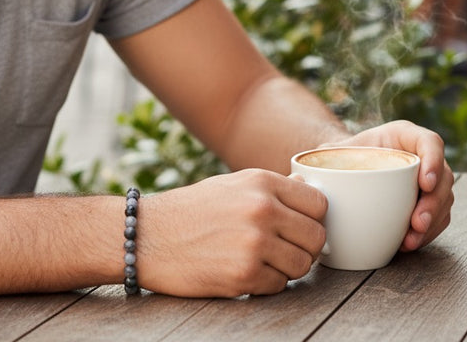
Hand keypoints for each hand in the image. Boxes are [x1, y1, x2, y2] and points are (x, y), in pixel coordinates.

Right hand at [137, 169, 327, 297]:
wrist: (147, 235)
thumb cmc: (190, 210)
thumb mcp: (231, 185)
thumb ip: (271, 188)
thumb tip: (307, 186)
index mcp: (260, 181)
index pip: (318, 202)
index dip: (311, 217)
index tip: (298, 225)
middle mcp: (261, 208)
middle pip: (316, 236)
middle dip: (302, 246)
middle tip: (280, 247)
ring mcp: (255, 242)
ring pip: (303, 264)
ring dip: (286, 267)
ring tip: (259, 259)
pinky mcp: (245, 274)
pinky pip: (280, 285)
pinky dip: (266, 283)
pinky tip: (243, 270)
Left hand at [330, 120, 453, 250]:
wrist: (344, 167)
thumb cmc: (341, 155)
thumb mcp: (332, 150)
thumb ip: (323, 155)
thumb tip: (304, 172)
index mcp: (402, 136)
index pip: (429, 142)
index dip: (433, 160)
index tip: (424, 182)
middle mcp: (420, 156)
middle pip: (442, 177)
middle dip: (433, 202)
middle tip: (417, 221)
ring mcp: (427, 181)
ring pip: (443, 201)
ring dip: (431, 222)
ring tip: (410, 238)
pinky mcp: (426, 202)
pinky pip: (437, 219)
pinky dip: (426, 233)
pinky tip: (408, 242)